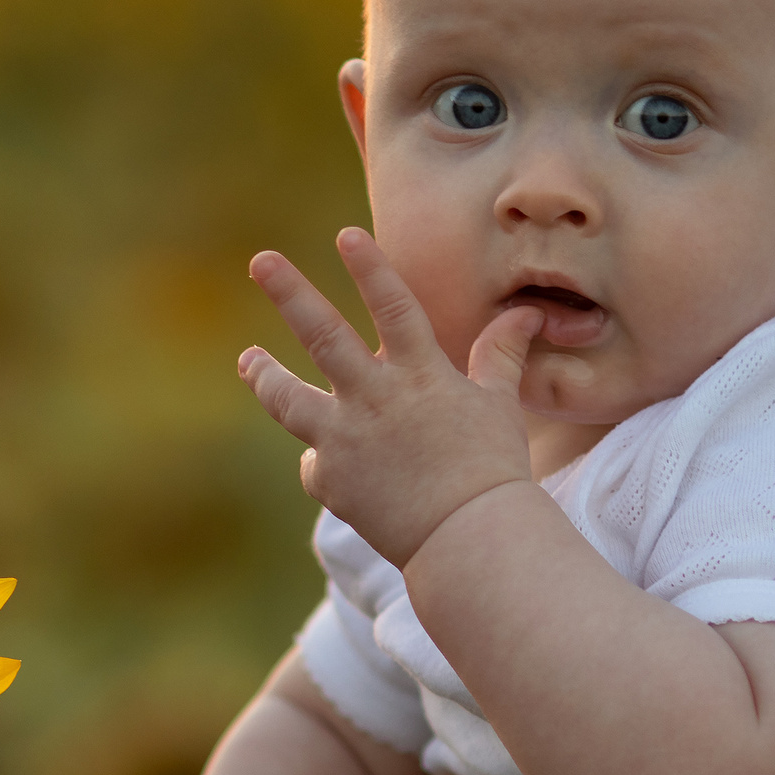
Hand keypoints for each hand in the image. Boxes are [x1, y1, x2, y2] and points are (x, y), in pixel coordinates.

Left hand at [239, 230, 542, 566]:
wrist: (468, 540)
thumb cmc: (492, 470)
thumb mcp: (500, 404)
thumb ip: (501, 354)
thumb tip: (526, 312)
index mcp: (421, 376)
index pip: (394, 308)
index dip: (371, 269)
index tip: (346, 235)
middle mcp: (374, 400)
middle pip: (323, 337)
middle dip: (291, 293)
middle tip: (262, 261)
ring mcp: (344, 439)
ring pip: (288, 398)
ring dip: (266, 376)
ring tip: (248, 360)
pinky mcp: (329, 480)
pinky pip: (315, 463)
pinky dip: (324, 461)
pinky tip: (333, 466)